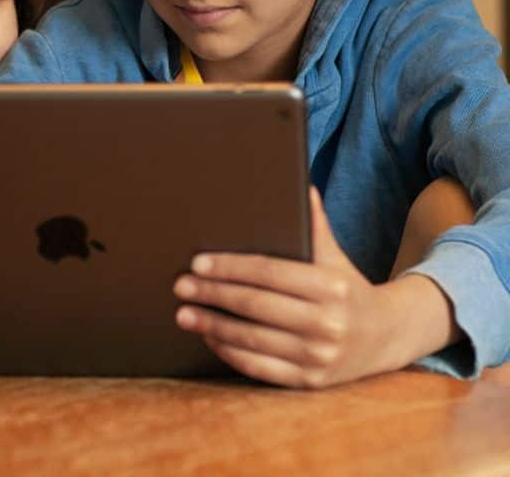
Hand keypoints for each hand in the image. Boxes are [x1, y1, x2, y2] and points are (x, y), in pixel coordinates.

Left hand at [173, 187, 415, 387]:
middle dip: (212, 294)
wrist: (386, 336)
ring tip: (184, 313)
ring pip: (252, 338)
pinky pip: (260, 367)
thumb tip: (301, 185)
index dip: (229, 267)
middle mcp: (328, 323)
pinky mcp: (311, 382)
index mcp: (331, 287)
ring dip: (212, 325)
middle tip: (180, 286)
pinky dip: (230, 351)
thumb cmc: (347, 287)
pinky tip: (209, 337)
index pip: (268, 272)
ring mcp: (319, 356)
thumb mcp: (335, 255)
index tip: (197, 263)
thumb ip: (315, 223)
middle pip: (255, 305)